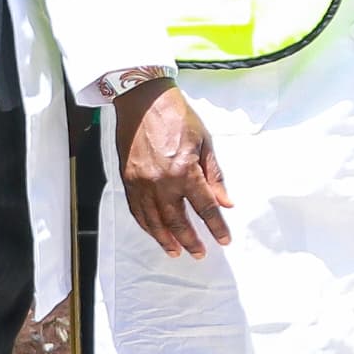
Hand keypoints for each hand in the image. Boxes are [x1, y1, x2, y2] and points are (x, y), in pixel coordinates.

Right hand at [115, 82, 231, 256]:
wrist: (143, 101)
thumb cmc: (177, 117)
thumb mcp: (205, 143)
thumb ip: (214, 176)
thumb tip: (225, 202)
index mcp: (185, 170)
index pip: (205, 207)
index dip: (216, 226)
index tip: (224, 240)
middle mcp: (162, 181)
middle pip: (178, 220)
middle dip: (190, 240)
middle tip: (199, 253)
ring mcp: (141, 182)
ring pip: (154, 221)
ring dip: (166, 239)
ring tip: (176, 252)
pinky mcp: (127, 179)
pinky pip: (137, 210)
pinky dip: (146, 225)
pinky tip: (155, 233)